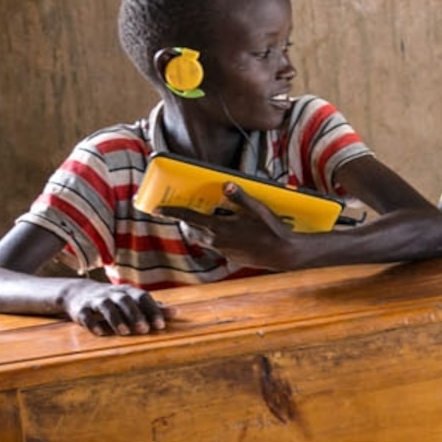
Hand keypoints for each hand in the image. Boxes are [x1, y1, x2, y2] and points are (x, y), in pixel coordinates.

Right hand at [60, 278, 167, 334]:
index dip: (152, 310)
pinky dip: (93, 323)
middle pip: (125, 300)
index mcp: (128, 291)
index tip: (161, 325)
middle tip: (144, 330)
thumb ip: (152, 307)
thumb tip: (176, 313)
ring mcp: (96, 300)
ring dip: (116, 319)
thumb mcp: (132, 300)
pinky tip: (100, 332)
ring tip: (125, 332)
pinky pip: (86, 315)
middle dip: (135, 315)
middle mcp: (112, 293)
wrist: (78, 293)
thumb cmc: (114, 300)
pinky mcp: (80, 309)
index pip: (143, 297)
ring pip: (106, 307)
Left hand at [159, 183, 303, 268]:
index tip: (156, 209)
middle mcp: (217, 241)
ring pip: (201, 239)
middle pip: (191, 230)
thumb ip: (240, 197)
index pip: (188, 218)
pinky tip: (227, 231)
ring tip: (205, 219)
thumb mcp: (258, 209)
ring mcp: (223, 250)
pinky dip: (213, 237)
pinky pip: (215, 246)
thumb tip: (226, 184)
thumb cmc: (273, 231)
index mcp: (219, 228)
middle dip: (184, 221)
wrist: (284, 254)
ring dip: (198, 229)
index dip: (171, 212)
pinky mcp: (230, 257)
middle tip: (183, 211)